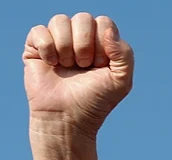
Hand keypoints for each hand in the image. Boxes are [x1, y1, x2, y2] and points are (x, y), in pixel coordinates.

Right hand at [23, 13, 133, 159]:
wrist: (68, 118)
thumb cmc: (96, 101)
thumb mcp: (121, 81)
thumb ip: (124, 54)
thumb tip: (107, 30)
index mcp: (102, 43)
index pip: (103, 22)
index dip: (102, 43)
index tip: (100, 65)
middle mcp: (79, 39)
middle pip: (83, 18)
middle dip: (85, 45)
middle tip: (83, 66)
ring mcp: (58, 41)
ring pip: (60, 20)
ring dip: (66, 47)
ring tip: (68, 67)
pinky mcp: (36, 47)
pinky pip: (40, 31)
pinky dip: (47, 49)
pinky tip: (51, 65)